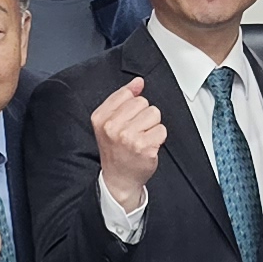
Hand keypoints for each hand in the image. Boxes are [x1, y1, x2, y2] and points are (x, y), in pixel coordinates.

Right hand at [92, 78, 168, 213]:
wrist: (119, 179)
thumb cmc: (115, 150)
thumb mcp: (109, 122)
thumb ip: (122, 98)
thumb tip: (138, 82)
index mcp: (100, 118)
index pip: (127, 94)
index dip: (131, 107)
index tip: (126, 120)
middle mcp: (112, 127)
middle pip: (143, 102)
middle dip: (143, 116)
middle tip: (134, 132)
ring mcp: (128, 137)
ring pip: (154, 114)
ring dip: (152, 127)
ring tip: (141, 139)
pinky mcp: (144, 147)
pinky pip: (162, 130)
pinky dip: (158, 138)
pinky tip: (147, 147)